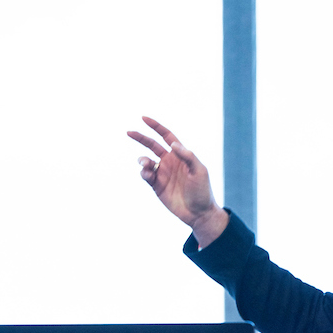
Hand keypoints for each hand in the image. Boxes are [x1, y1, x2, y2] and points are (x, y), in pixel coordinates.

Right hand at [127, 116, 228, 247]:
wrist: (199, 213)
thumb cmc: (203, 190)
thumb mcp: (199, 171)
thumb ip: (187, 156)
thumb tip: (172, 144)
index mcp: (180, 155)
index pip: (166, 136)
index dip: (156, 126)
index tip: (143, 118)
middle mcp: (169, 161)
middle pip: (152, 145)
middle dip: (141, 138)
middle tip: (129, 132)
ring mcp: (162, 174)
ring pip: (147, 161)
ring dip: (143, 160)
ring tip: (145, 164)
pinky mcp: (157, 186)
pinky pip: (146, 175)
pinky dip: (144, 172)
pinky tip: (147, 173)